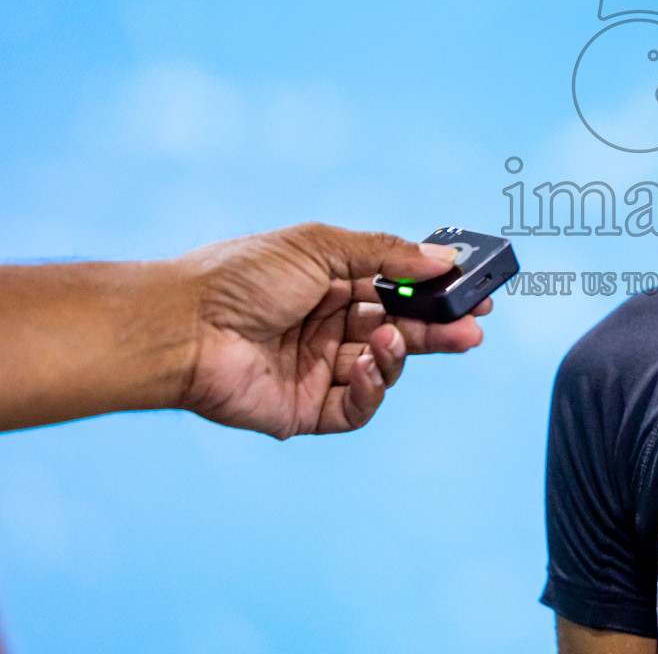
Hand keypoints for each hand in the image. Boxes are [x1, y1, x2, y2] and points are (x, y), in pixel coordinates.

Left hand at [171, 223, 488, 437]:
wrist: (184, 327)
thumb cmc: (240, 276)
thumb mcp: (320, 246)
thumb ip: (386, 253)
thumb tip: (441, 259)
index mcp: (329, 283)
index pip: (396, 288)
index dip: (434, 290)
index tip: (472, 288)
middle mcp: (327, 327)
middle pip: (400, 330)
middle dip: (438, 328)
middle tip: (473, 326)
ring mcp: (318, 370)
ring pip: (384, 368)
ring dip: (398, 353)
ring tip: (392, 338)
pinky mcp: (306, 410)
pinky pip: (358, 407)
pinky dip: (372, 388)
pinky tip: (367, 364)